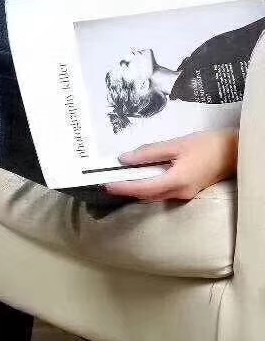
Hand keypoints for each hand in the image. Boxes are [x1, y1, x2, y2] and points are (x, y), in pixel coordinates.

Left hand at [104, 129, 238, 201]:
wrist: (234, 152)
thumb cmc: (207, 145)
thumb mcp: (176, 144)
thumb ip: (149, 153)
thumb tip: (124, 159)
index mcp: (176, 181)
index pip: (143, 188)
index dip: (123, 188)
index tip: (107, 184)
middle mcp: (179, 193)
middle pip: (147, 196)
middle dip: (127, 191)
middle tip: (108, 181)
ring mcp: (184, 195)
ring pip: (154, 196)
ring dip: (137, 190)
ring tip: (121, 179)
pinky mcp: (187, 192)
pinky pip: (163, 193)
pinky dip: (149, 187)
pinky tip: (141, 178)